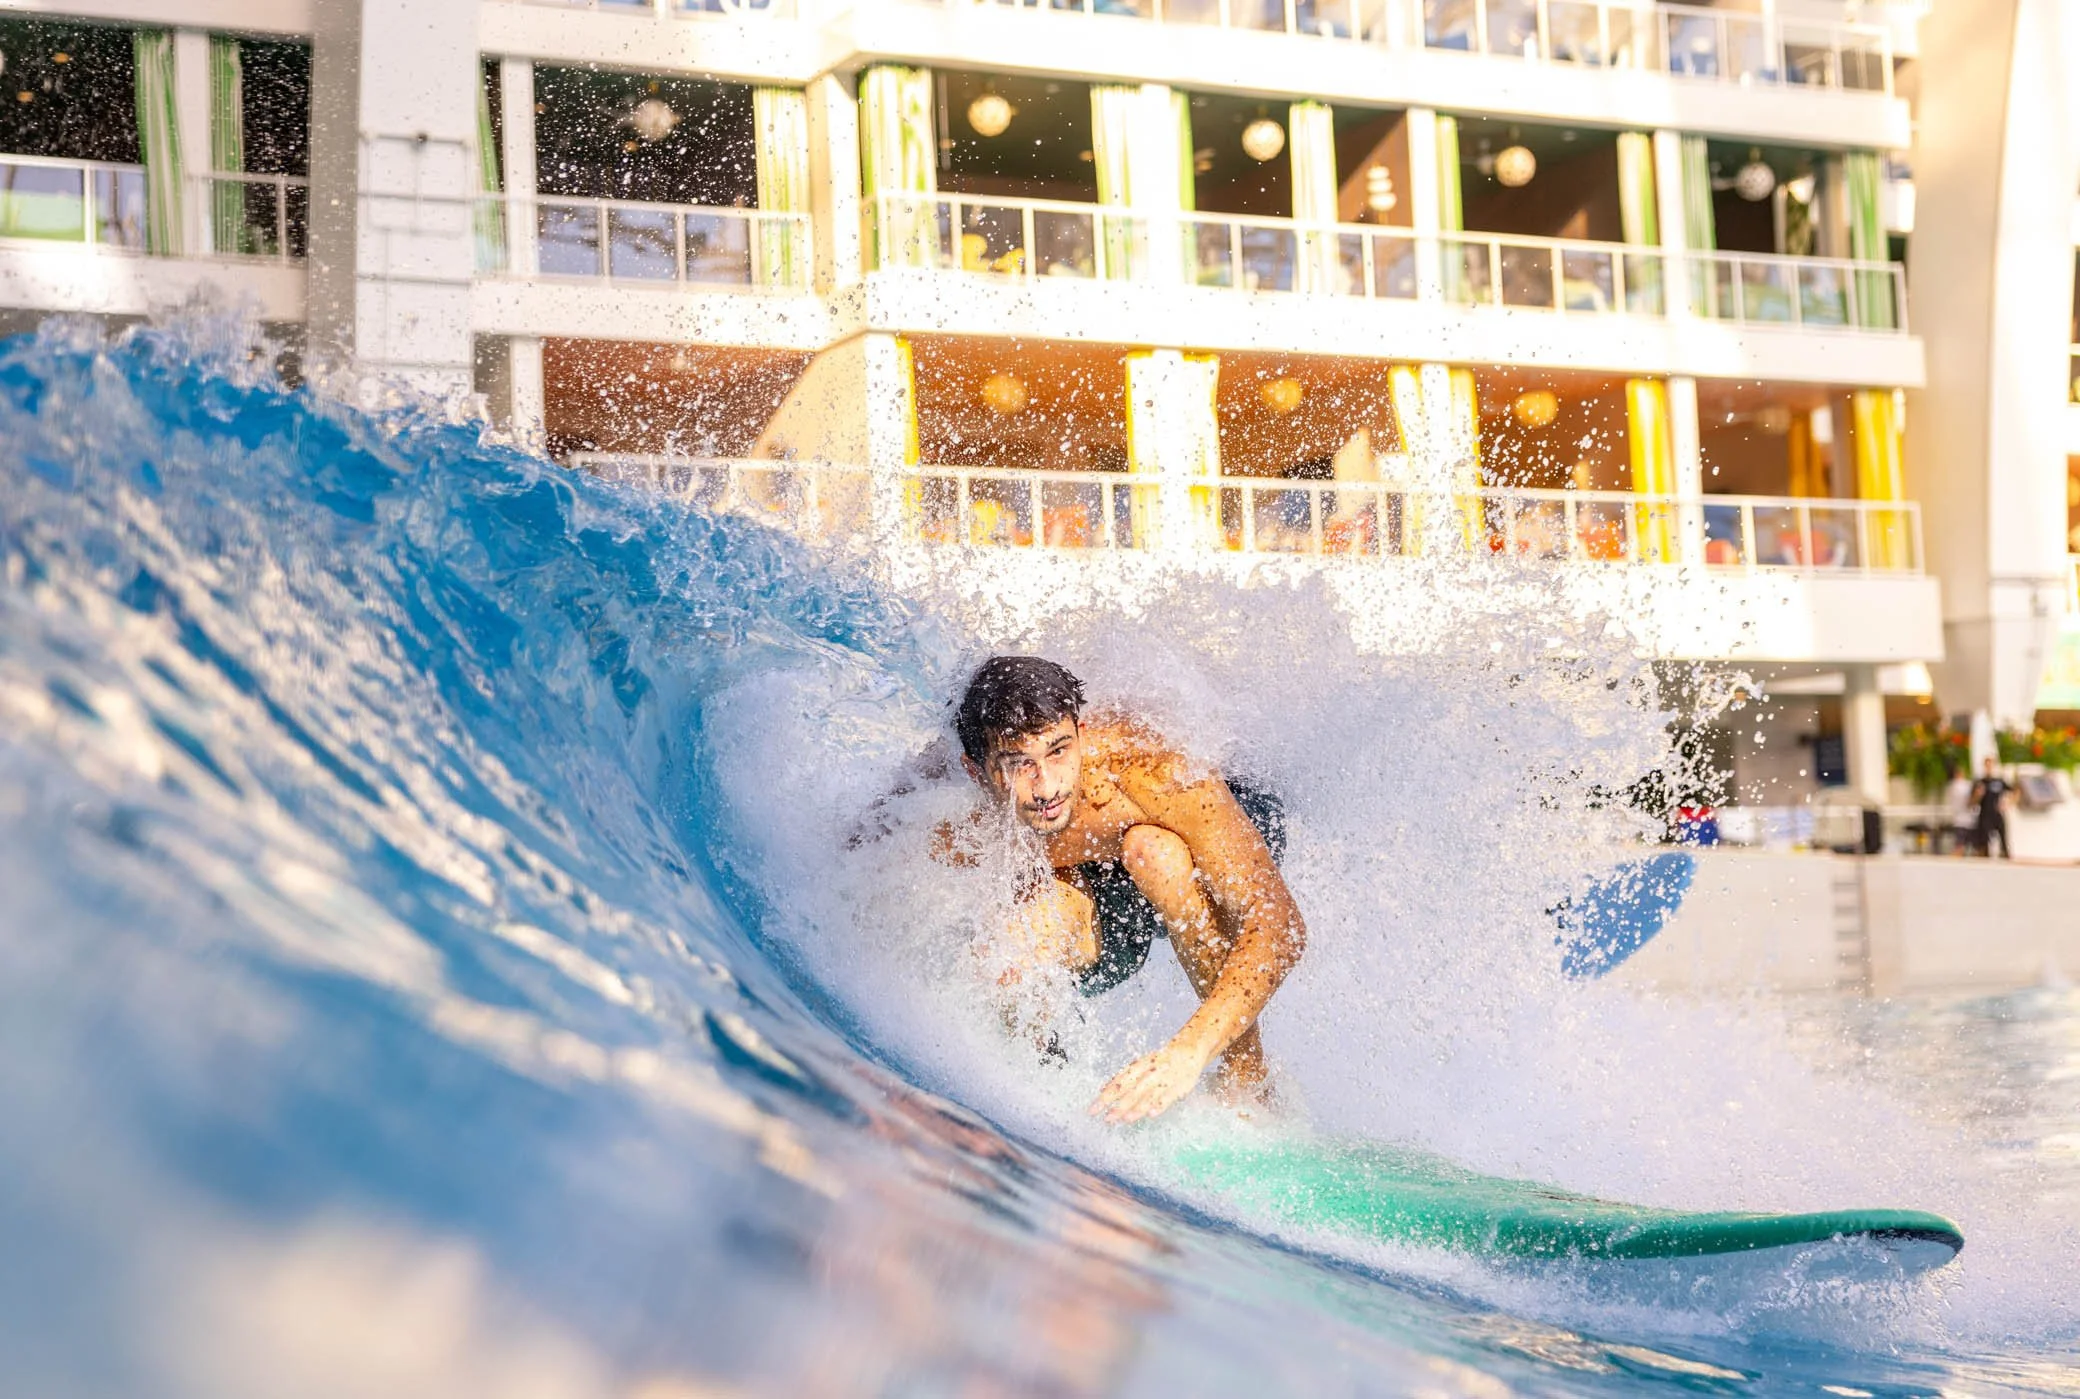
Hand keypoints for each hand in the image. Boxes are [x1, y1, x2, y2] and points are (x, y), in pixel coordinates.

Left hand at [1089, 1036, 1214, 1124]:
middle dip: (1119, 1105)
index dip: (1106, 1096)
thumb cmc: (1160, 1061)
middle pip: (1131, 1090)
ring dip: (1137, 1107)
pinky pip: (1168, 1096)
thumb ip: (1124, 1078)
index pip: (1119, 1082)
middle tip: (1107, 1119)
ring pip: (1148, 1094)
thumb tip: (1103, 1089)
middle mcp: (1149, 1072)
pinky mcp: (1179, 1085)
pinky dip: (1160, 1104)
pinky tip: (1152, 1114)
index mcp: (1139, 1066)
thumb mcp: (1141, 1065)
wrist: (1189, 1049)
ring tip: (1125, 1119)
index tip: (1093, 1110)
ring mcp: (1164, 1078)